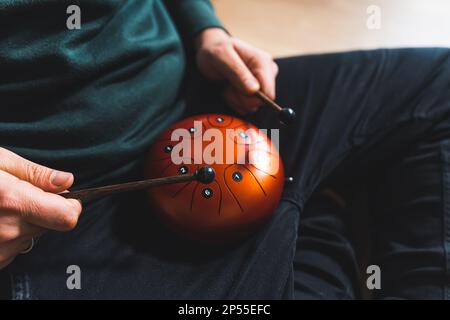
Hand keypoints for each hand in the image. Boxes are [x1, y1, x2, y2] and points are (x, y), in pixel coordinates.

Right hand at [0, 148, 81, 269]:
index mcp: (13, 202)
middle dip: (43, 210)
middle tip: (19, 195)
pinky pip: (11, 249)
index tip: (66, 197)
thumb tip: (68, 181)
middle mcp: (6, 231)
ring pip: (30, 238)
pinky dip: (7, 236)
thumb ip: (35, 174)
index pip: (66, 217)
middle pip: (50, 226)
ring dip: (23, 223)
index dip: (71, 206)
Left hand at [195, 28, 278, 114]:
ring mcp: (262, 82)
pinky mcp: (257, 90)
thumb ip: (237, 72)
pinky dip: (236, 101)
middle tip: (228, 85)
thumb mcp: (221, 57)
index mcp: (263, 61)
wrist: (211, 52)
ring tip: (228, 85)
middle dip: (240, 98)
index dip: (250, 97)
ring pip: (253, 105)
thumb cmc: (215, 51)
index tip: (234, 88)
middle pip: (260, 101)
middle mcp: (267, 72)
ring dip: (236, 100)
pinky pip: (248, 106)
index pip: (268, 93)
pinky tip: (230, 89)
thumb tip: (255, 89)